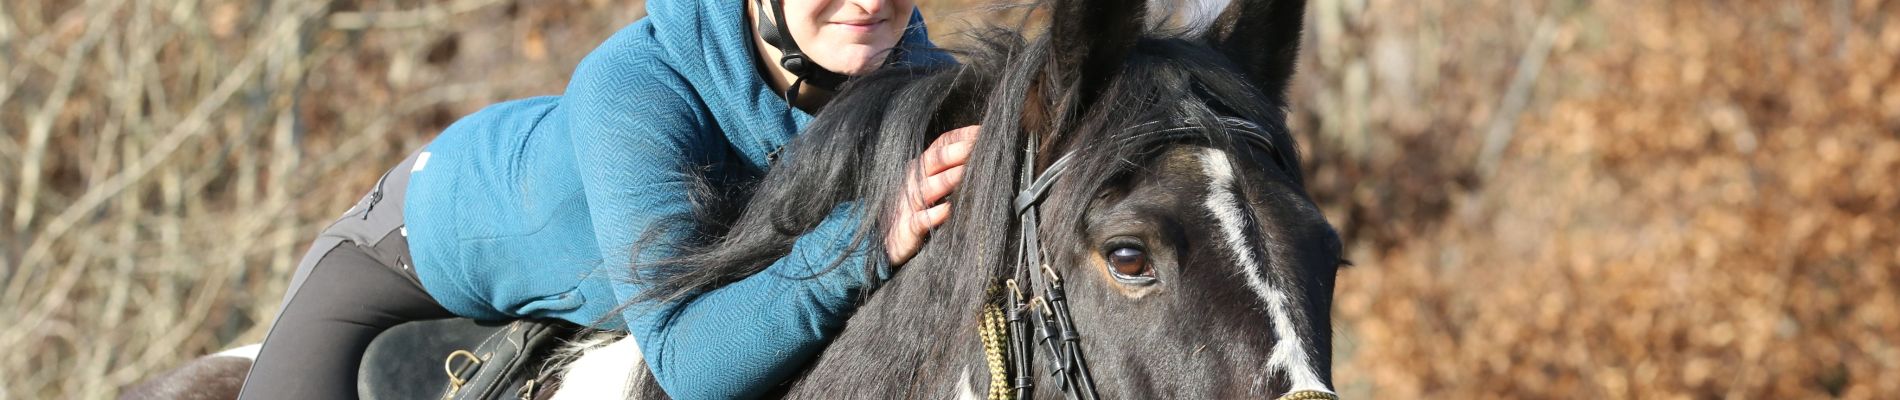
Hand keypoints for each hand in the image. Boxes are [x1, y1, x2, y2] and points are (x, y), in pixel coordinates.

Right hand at [885, 125, 979, 267]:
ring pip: (927, 187)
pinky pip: (920, 220)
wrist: (887, 242)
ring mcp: (908, 203)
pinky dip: (934, 214)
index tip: (982, 132)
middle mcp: (914, 180)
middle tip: (977, 147)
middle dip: (956, 152)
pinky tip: (949, 210)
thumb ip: (951, 171)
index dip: (961, 136)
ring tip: (967, 173)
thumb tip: (983, 156)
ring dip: (948, 179)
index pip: (941, 144)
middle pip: (934, 160)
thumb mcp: (931, 186)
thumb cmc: (917, 210)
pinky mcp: (906, 229)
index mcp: (921, 167)